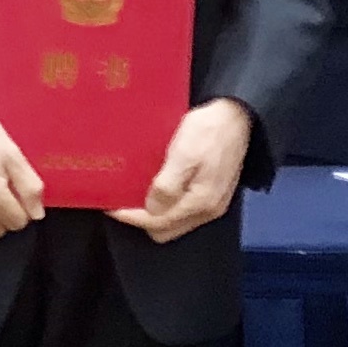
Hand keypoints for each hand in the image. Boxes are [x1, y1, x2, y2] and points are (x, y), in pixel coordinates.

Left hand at [131, 97, 254, 243]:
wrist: (237, 116)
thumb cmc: (208, 131)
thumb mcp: (183, 154)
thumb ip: (167, 186)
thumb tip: (151, 210)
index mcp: (200, 203)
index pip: (157, 223)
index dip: (131, 217)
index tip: (110, 205)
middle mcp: (208, 210)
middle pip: (166, 230)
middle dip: (142, 219)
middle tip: (122, 200)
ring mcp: (214, 204)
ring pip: (176, 222)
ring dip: (155, 213)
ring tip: (135, 194)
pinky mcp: (214, 194)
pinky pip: (185, 211)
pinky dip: (168, 206)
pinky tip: (157, 190)